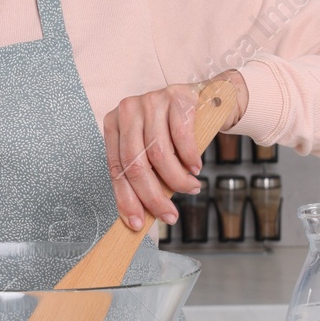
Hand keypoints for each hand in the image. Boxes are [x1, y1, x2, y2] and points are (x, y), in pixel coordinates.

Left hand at [103, 72, 248, 232]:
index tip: (137, 223)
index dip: (126, 199)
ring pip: (159, 155)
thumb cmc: (173, 131)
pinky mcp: (176, 97)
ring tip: (191, 188)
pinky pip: (181, 138)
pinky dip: (190, 160)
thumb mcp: (152, 149)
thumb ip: (144, 175)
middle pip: (136, 164)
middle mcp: (128, 110)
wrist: (205, 100)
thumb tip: (140, 216)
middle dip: (153, 197)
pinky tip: (195, 168)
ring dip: (177, 180)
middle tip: (169, 215)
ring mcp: (151, 101)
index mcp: (114, 124)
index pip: (116, 168)